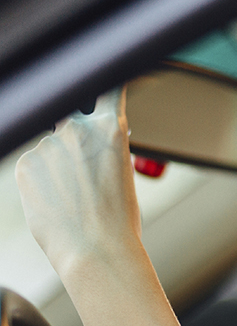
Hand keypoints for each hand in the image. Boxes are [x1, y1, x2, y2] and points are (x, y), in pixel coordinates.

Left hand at [15, 90, 141, 274]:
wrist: (95, 250)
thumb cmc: (117, 218)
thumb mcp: (122, 172)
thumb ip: (102, 147)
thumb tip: (83, 144)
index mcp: (111, 128)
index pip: (108, 87)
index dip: (107, 79)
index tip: (103, 75)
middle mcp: (78, 129)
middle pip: (73, 122)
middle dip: (77, 142)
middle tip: (86, 177)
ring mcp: (48, 144)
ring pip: (52, 146)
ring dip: (60, 165)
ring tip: (74, 198)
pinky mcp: (26, 163)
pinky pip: (35, 164)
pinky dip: (43, 180)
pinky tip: (57, 201)